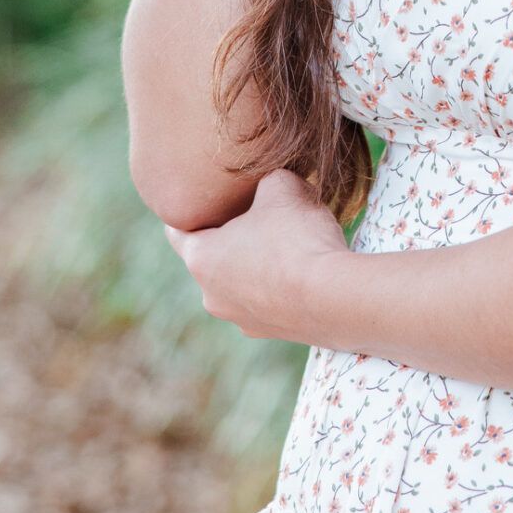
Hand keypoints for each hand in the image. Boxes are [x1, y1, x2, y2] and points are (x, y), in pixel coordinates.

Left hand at [164, 167, 353, 342]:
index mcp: (201, 258)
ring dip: (257, 264)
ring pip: (240, 282)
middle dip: (232, 236)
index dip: (191, 208)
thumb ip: (266, 179)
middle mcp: (211, 295)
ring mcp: (240, 319)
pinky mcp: (270, 333)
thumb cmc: (298, 238)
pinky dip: (280, 287)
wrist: (336, 299)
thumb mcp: (282, 186)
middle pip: (212, 257)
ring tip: (289, 244)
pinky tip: (305, 272)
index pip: (176, 229)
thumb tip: (272, 182)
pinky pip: (268, 301)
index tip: (207, 196)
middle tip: (258, 215)